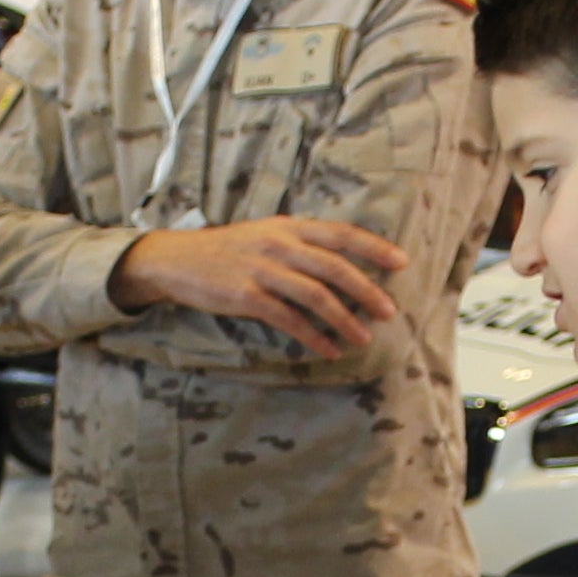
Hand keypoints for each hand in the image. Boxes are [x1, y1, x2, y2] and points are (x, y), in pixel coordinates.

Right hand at [111, 217, 407, 353]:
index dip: (373, 248)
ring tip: (363, 338)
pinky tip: (328, 350)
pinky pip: (288, 319)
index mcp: (289, 227)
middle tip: (389, 312)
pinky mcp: (245, 296)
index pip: (340, 234)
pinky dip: (312, 336)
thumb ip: (300, 245)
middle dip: (367, 290)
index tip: (402, 262)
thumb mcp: (265, 236)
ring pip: (316, 295)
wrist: (175, 259)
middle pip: (334, 267)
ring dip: (344, 319)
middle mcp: (279, 244)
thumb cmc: (226, 251)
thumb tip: (341, 266)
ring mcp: (262, 269)